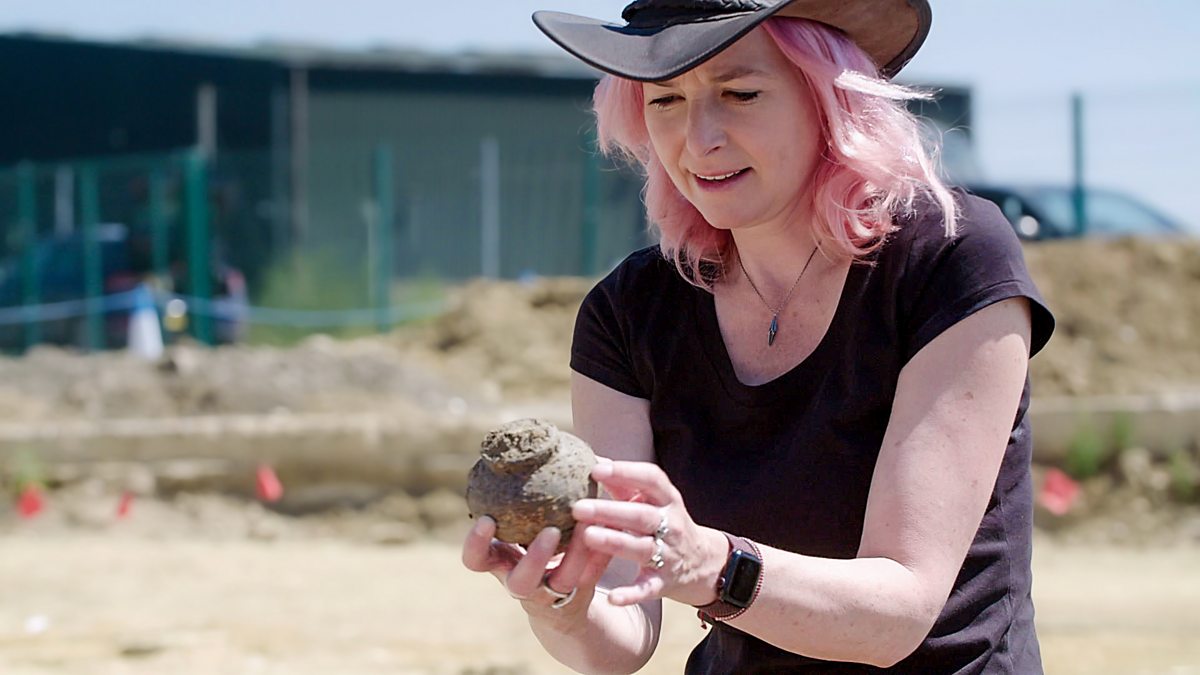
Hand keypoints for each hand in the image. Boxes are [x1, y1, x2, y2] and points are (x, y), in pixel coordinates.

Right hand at [461, 515, 611, 616]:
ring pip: (563, 582)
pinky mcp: (578, 595)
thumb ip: (520, 501)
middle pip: (520, 581)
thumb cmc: (534, 549)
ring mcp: (552, 594)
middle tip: (551, 531)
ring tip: (588, 526)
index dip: (477, 543)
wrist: (559, 601)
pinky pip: (591, 575)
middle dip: (535, 557)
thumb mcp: (519, 529)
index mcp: (501, 563)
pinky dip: (599, 552)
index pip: (476, 559)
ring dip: (576, 555)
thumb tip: (537, 449)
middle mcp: (522, 582)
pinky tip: (609, 528)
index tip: (486, 519)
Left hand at [572, 460, 728, 606]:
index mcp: (667, 500)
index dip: (625, 472)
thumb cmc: (664, 523)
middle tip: (577, 508)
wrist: (703, 563)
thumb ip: (624, 483)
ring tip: (587, 537)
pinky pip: (647, 589)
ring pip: (642, 549)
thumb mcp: (651, 501)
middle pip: (641, 515)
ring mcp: (669, 555)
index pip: (652, 479)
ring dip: (615, 542)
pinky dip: (631, 594)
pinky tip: (612, 597)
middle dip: (610, 511)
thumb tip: (593, 460)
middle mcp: (671, 525)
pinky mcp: (664, 583)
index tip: (596, 469)